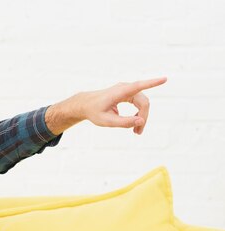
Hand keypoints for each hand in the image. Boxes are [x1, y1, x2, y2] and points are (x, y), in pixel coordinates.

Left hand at [46, 77, 166, 134]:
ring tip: (137, 132)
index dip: (152, 83)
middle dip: (144, 117)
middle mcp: (125, 88)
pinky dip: (139, 113)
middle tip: (138, 133)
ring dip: (142, 117)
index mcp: (119, 92)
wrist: (85, 104)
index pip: (138, 86)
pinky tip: (135, 124)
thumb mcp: (106, 121)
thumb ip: (123, 122)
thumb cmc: (94, 112)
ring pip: (143, 103)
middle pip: (143, 102)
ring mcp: (127, 89)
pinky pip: (139, 103)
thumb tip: (141, 121)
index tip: (164, 79)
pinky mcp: (127, 93)